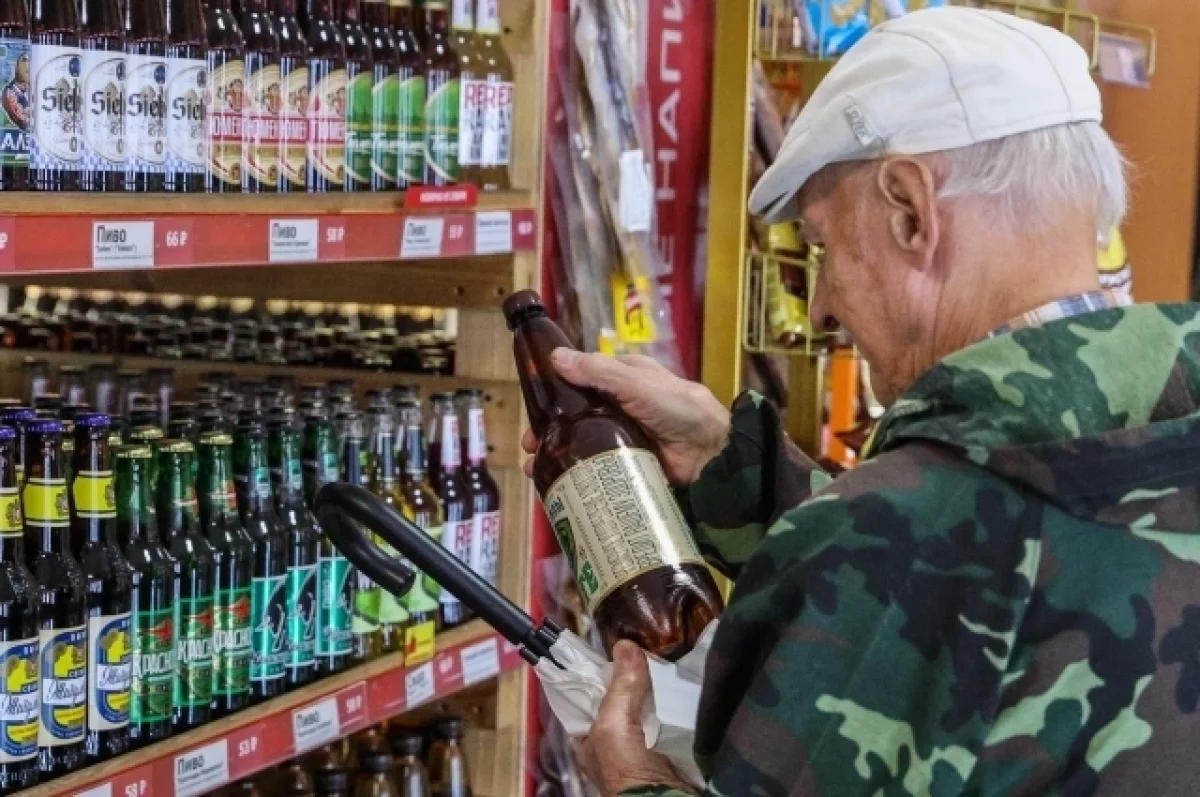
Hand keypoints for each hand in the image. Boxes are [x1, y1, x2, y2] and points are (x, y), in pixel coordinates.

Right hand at [522, 350, 730, 484]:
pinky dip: (574, 473)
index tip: (532, 405)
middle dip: (548, 429)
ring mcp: (622, 437)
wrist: (710, 452)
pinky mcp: (625, 464)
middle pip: (575, 415)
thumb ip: (598, 371)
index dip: (555, 391)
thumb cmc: (677, 407)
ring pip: (580, 443)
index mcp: (624, 379)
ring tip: (535, 467)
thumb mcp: (637, 382)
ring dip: (556, 453)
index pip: (581, 379)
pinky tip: (554, 481)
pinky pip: (594, 467)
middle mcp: (620, 406)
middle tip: (529, 444)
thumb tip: (555, 357)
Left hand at [576, 641, 696, 796]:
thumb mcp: (614, 724)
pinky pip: (670, 719)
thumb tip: (625, 643)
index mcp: (590, 736)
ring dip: (659, 690)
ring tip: (670, 660)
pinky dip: (676, 704)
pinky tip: (683, 685)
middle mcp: (612, 740)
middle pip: (623, 698)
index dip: (602, 671)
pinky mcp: (668, 748)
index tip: (620, 647)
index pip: (592, 695)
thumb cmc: (625, 767)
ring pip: (648, 707)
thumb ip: (620, 686)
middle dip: (635, 678)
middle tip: (650, 649)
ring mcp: (641, 745)